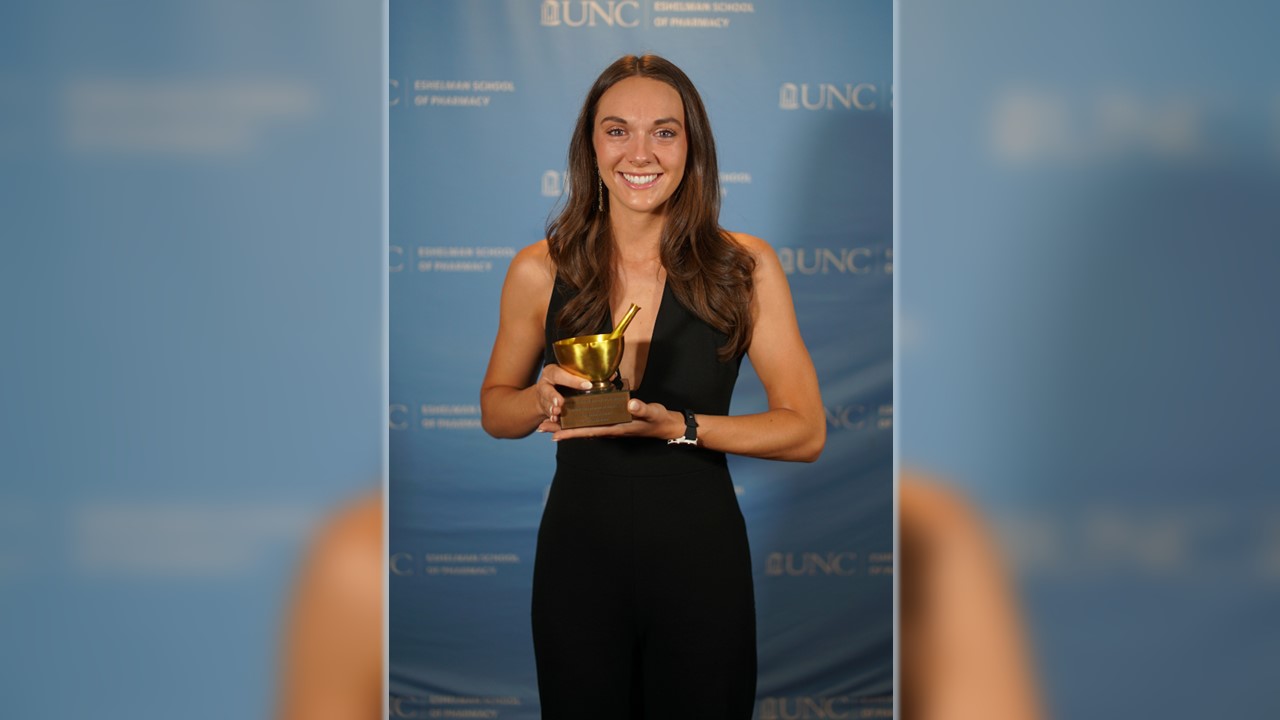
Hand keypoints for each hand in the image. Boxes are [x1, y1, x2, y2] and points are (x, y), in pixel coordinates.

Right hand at [533, 364, 591, 430]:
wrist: (548, 389)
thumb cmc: (565, 380)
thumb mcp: (572, 374)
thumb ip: (589, 376)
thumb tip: (612, 376)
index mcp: (553, 372)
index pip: (560, 374)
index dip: (573, 380)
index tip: (588, 385)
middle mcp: (545, 383)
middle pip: (547, 390)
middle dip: (553, 397)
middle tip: (560, 403)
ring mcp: (542, 397)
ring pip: (546, 403)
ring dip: (551, 408)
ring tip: (557, 413)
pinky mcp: (543, 407)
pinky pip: (546, 413)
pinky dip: (550, 417)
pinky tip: (554, 420)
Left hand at [551, 399, 682, 441]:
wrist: (666, 425)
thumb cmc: (658, 419)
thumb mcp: (651, 412)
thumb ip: (641, 407)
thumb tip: (630, 403)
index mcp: (615, 428)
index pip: (589, 431)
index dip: (571, 433)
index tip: (554, 435)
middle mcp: (610, 429)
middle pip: (581, 430)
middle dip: (561, 430)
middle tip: (540, 428)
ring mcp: (611, 426)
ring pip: (584, 427)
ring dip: (567, 426)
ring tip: (548, 424)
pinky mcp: (614, 422)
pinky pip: (592, 423)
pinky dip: (579, 421)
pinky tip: (572, 418)